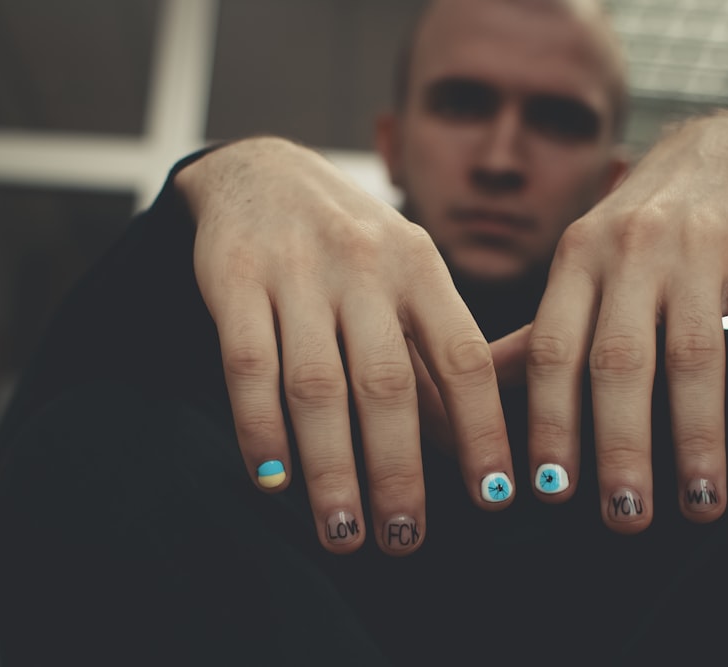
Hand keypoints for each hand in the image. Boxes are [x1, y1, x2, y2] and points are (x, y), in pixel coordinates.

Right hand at [175, 137, 514, 554]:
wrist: (263, 172)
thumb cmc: (351, 245)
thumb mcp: (406, 279)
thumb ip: (432, 356)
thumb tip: (468, 449)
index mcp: (420, 267)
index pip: (464, 357)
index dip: (481, 430)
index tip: (493, 500)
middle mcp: (365, 266)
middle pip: (387, 384)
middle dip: (399, 472)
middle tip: (404, 540)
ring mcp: (297, 271)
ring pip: (316, 385)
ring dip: (331, 468)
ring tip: (343, 534)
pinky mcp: (233, 278)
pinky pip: (247, 365)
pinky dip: (260, 428)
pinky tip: (273, 481)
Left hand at [520, 114, 727, 532]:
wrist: (722, 153)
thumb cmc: (636, 229)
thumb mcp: (580, 265)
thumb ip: (537, 334)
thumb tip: (474, 403)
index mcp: (576, 260)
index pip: (552, 350)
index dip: (548, 422)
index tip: (548, 490)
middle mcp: (630, 252)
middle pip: (619, 361)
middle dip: (620, 445)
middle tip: (624, 515)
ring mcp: (698, 250)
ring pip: (695, 355)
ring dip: (697, 437)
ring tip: (699, 501)